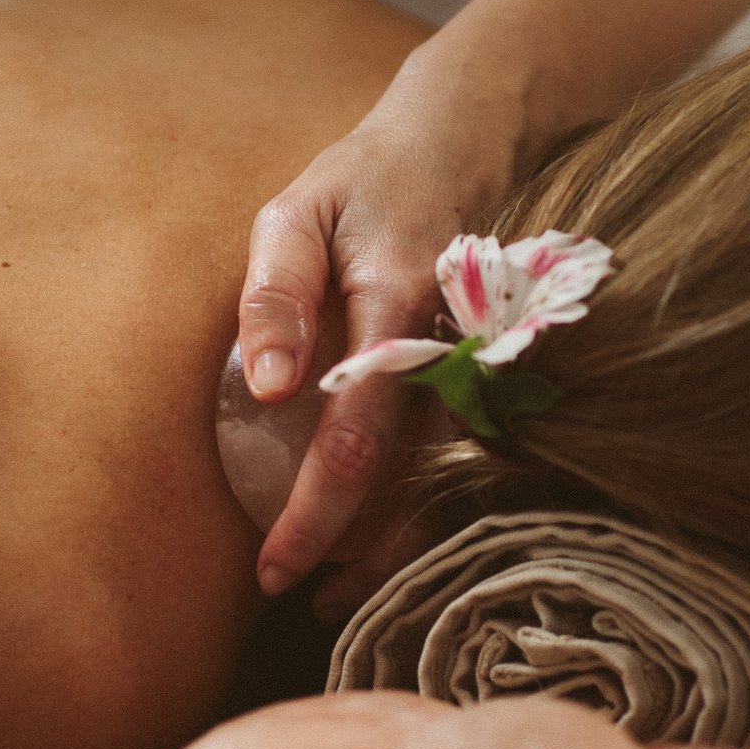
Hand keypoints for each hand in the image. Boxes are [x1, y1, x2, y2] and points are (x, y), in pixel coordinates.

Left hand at [236, 59, 524, 594]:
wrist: (457, 144)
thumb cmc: (358, 183)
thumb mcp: (294, 213)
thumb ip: (276, 296)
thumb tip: (268, 391)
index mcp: (398, 310)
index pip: (358, 437)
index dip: (317, 513)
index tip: (275, 568)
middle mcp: (450, 350)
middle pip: (412, 479)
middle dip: (361, 554)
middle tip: (303, 603)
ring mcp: (475, 366)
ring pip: (439, 478)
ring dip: (391, 542)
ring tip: (336, 593)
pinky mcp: (481, 374)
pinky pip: (449, 456)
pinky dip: (415, 505)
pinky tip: (375, 538)